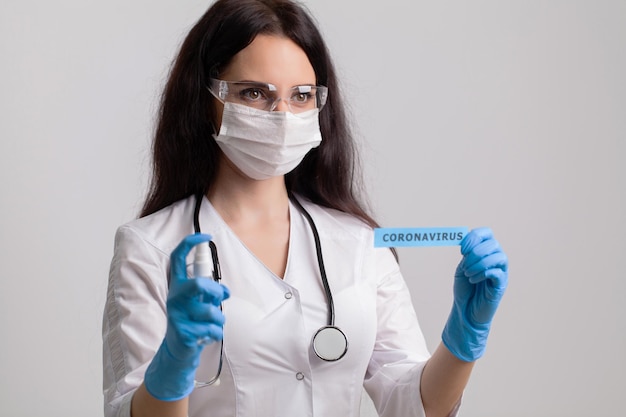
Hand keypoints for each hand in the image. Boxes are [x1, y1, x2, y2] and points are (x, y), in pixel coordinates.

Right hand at [144, 233, 229, 400]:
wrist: (178, 351)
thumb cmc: (191, 321)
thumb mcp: (197, 302)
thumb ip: (210, 292)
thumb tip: (225, 291)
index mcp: (177, 286)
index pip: (178, 258)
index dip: (190, 244)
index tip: (205, 236)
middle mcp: (174, 297)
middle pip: (198, 284)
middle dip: (215, 292)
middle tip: (219, 299)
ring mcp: (177, 315)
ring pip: (210, 311)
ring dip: (219, 319)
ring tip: (212, 324)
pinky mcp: (183, 333)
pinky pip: (212, 329)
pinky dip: (216, 333)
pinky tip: (207, 336)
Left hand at [442, 227, 507, 361]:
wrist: (465, 311)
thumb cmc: (464, 290)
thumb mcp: (461, 268)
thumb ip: (466, 256)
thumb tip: (467, 243)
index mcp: (485, 252)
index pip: (487, 234)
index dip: (474, 237)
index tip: (462, 249)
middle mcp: (495, 259)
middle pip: (493, 243)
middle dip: (476, 251)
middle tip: (464, 264)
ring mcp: (501, 272)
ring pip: (499, 256)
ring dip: (480, 262)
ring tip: (468, 273)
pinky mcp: (501, 284)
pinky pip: (497, 273)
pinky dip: (483, 273)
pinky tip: (473, 280)